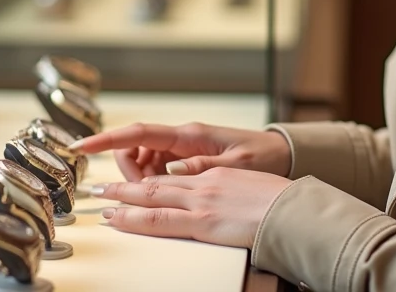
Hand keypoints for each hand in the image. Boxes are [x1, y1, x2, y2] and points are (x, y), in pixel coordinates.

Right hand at [76, 122, 291, 181]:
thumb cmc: (262, 156)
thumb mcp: (236, 164)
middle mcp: (181, 139)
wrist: (281, 153)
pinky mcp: (186, 160)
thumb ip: (202, 167)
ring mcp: (182, 149)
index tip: (81, 146)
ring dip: (143, 180)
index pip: (139, 133)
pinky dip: (157, 182)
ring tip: (166, 194)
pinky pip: (158, 171)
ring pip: (143, 163)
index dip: (107, 139)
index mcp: (190, 136)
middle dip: (129, 173)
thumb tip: (171, 170)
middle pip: (134, 151)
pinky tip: (172, 192)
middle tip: (147, 193)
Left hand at [91, 168, 292, 248]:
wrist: (293, 211)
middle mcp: (203, 184)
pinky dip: (134, 217)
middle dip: (126, 185)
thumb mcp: (250, 186)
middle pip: (156, 183)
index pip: (175, 177)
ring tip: (101, 202)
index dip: (150, 180)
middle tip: (102, 188)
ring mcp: (201, 202)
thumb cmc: (280, 202)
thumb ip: (225, 188)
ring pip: (151, 197)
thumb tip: (213, 198)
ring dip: (123, 199)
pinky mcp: (202, 220)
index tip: (134, 183)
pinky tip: (119, 218)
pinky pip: (159, 218)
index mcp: (216, 175)